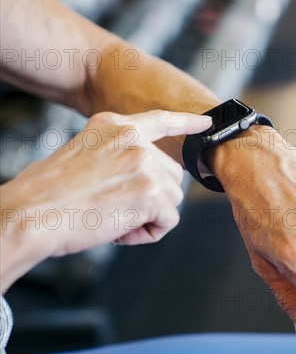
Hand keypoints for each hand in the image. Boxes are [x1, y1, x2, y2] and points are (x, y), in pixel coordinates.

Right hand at [1, 110, 211, 257]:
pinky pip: (169, 220)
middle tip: (116, 209)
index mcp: (114, 125)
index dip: (187, 122)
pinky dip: (150, 233)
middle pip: (170, 173)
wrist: (30, 215)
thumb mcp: (80, 153)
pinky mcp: (150, 192)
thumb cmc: (46, 194)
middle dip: (151, 196)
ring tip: (113, 220)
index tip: (207, 122)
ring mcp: (144, 163)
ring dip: (149, 216)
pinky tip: (121, 232)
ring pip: (172, 198)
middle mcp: (133, 140)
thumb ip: (114, 154)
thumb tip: (141, 173)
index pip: (160, 120)